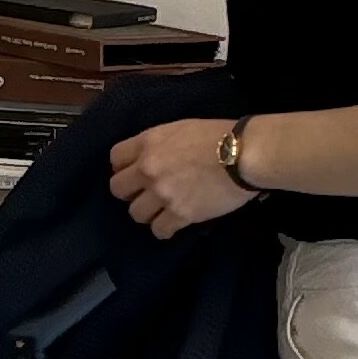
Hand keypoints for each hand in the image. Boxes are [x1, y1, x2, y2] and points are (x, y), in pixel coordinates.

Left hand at [108, 117, 254, 238]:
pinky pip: (159, 230)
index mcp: (147, 143)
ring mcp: (162, 194)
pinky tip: (173, 224)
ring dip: (148, 213)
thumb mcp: (179, 128)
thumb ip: (158, 144)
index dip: (124, 167)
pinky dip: (165, 229)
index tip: (136, 172)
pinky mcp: (180, 214)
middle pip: (118, 189)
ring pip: (136, 213)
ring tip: (162, 210)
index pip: (114, 159)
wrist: (243, 155)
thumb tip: (150, 159)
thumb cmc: (218, 135)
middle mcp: (148, 169)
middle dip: (130, 192)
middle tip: (146, 194)